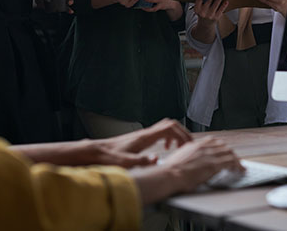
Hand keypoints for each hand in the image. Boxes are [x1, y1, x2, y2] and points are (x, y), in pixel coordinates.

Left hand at [76, 119, 191, 168]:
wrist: (97, 151)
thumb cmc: (110, 156)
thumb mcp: (126, 162)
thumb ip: (141, 161)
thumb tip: (156, 159)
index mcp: (145, 137)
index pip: (169, 128)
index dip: (182, 134)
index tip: (189, 145)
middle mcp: (145, 133)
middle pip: (170, 124)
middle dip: (182, 133)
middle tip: (189, 145)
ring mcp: (143, 134)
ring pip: (165, 127)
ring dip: (175, 135)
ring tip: (179, 148)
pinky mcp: (141, 138)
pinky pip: (159, 132)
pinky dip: (167, 138)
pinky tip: (164, 149)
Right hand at [161, 136, 243, 192]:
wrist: (169, 174)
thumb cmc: (171, 171)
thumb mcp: (179, 159)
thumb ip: (188, 158)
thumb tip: (191, 164)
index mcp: (194, 145)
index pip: (212, 141)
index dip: (220, 146)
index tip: (224, 151)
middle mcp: (202, 147)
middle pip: (222, 145)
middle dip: (230, 152)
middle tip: (234, 159)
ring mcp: (208, 155)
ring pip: (229, 152)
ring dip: (235, 159)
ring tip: (239, 166)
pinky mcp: (213, 165)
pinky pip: (230, 162)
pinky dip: (237, 165)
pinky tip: (239, 170)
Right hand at [193, 0, 227, 22]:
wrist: (205, 24)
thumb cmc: (203, 12)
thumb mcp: (199, 7)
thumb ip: (202, 1)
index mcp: (197, 9)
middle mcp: (203, 12)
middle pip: (208, 2)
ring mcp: (210, 15)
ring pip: (215, 6)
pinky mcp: (216, 17)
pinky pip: (221, 10)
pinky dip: (223, 6)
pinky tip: (226, 1)